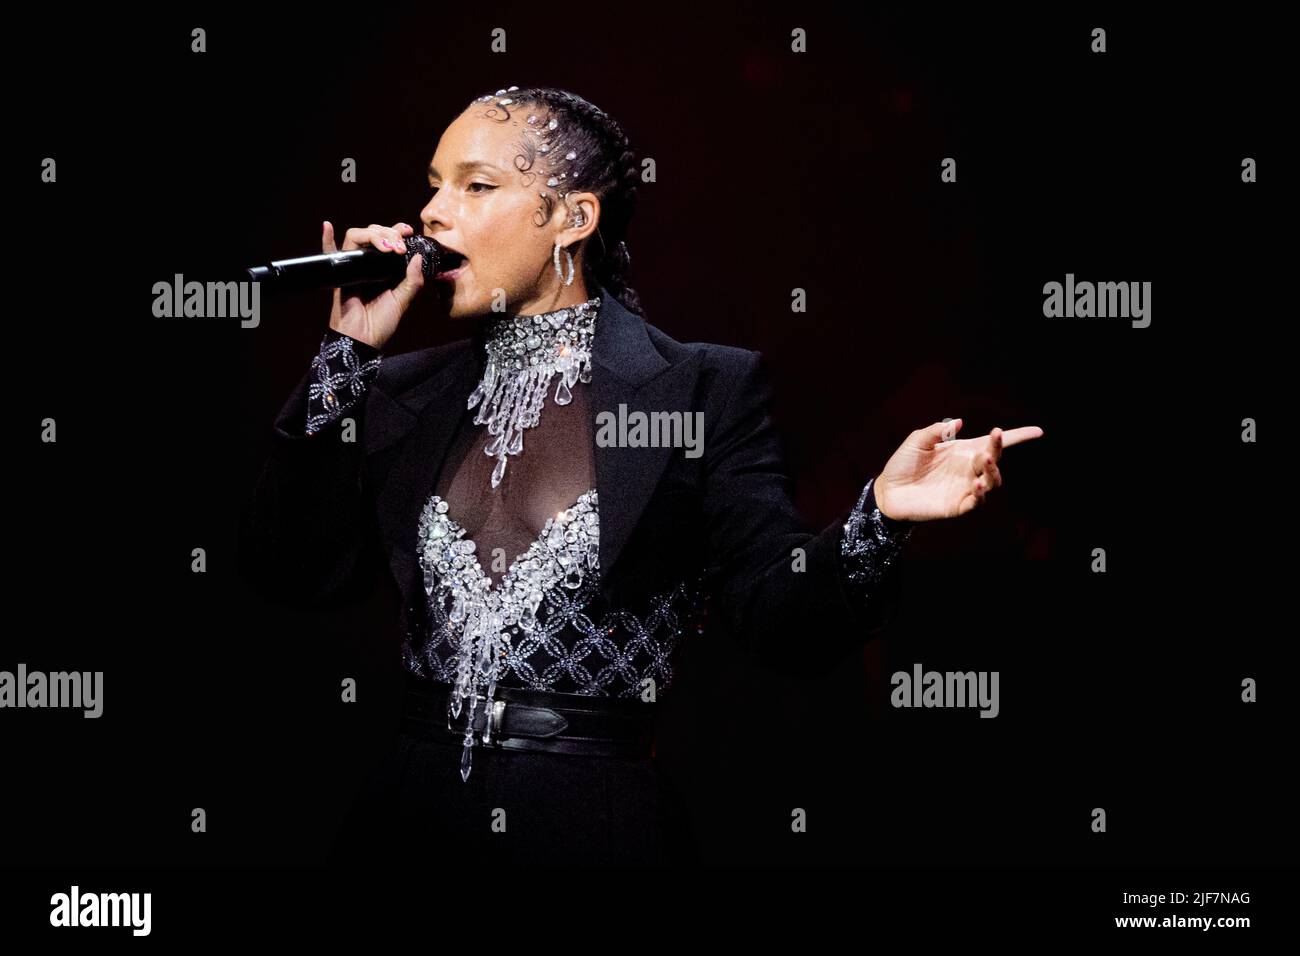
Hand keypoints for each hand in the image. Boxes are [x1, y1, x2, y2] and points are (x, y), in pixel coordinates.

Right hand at [324, 220, 425, 349]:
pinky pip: (329, 253)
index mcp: (386, 268)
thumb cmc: (381, 323)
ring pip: (356, 237)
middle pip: (373, 233)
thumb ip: (413, 280)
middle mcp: (369, 264)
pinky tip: (328, 226)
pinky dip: (326, 239)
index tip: (409, 232)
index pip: (389, 239)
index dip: (398, 231)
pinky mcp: (340, 273)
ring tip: (385, 247)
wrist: (362, 339)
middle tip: (398, 247)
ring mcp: (353, 266)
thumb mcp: (403, 301)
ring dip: (371, 235)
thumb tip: (418, 257)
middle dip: (388, 233)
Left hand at [873, 418, 1043, 521]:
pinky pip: (977, 502)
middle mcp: (969, 469)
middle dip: (998, 451)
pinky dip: (981, 494)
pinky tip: (977, 485)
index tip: (1037, 432)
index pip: (995, 444)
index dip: (1017, 437)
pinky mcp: (958, 506)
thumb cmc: (903, 464)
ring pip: (992, 482)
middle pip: (995, 461)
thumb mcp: (918, 441)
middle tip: (991, 442)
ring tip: (983, 462)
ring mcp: (966, 488)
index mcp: (963, 451)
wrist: (888, 491)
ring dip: (992, 472)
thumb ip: (937, 430)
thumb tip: (958, 422)